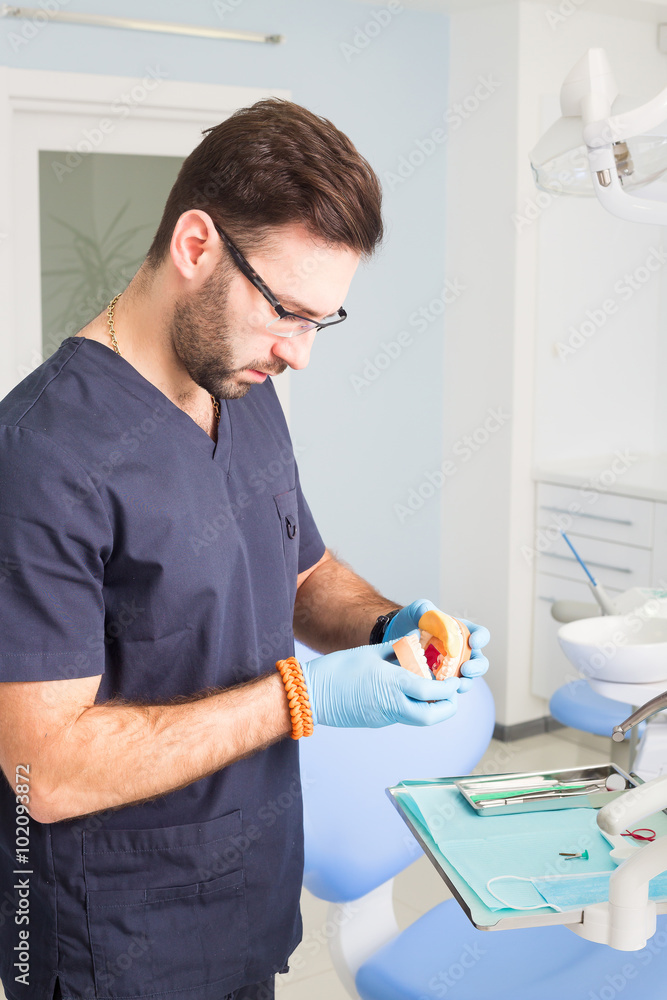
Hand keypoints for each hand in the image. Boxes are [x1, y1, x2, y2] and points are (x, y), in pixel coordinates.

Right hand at [299, 641, 457, 727]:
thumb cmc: (339, 668)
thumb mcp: (371, 652)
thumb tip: (416, 641)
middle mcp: (392, 705)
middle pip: (431, 716)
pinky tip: (405, 691)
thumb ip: (397, 649)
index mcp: (392, 684)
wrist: (312, 694)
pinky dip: (410, 706)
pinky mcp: (376, 722)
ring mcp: (384, 717)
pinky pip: (401, 716)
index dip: (448, 688)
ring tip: (430, 689)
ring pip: (417, 718)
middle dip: (446, 707)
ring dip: (429, 708)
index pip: (431, 691)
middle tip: (449, 693)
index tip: (453, 680)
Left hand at [384, 599, 489, 693]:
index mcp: (461, 632)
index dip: (481, 639)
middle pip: (480, 661)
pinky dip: (448, 691)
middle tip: (465, 669)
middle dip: (477, 667)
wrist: (393, 638)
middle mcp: (461, 651)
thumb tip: (436, 617)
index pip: (480, 634)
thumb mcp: (417, 611)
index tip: (473, 642)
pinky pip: (450, 688)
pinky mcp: (441, 680)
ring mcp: (452, 667)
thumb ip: (426, 609)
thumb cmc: (410, 621)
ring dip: (465, 683)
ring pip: (468, 678)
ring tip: (456, 685)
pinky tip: (440, 691)